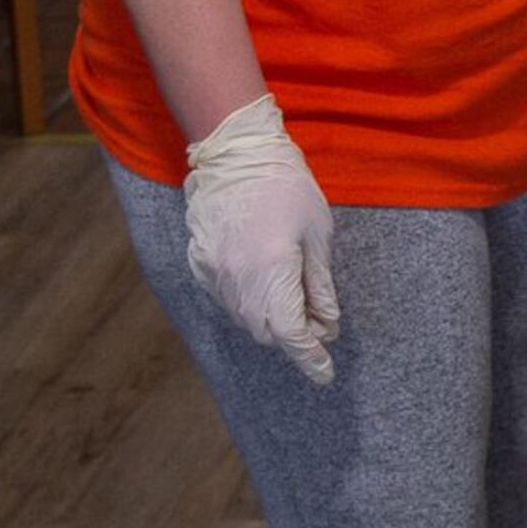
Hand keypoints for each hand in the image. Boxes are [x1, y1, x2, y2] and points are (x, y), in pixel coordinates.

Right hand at [181, 95, 341, 383]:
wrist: (235, 153)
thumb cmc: (287, 187)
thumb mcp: (317, 235)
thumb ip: (319, 285)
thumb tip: (327, 325)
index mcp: (272, 271)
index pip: (291, 333)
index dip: (310, 358)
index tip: (325, 374)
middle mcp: (237, 280)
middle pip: (265, 331)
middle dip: (293, 336)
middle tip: (319, 327)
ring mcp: (213, 273)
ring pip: (243, 318)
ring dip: (269, 320)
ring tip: (294, 303)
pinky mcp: (199, 264)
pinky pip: (226, 299)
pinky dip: (248, 302)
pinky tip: (264, 284)